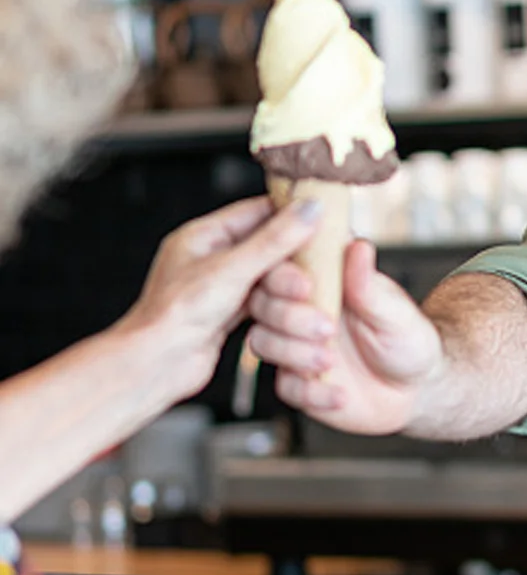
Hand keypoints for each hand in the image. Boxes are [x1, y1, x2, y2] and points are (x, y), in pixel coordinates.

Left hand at [118, 197, 322, 405]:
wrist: (155, 365)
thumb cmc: (175, 315)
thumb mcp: (233, 269)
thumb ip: (275, 240)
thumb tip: (310, 209)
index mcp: (202, 236)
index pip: (257, 212)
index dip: (291, 215)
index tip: (323, 220)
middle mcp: (210, 259)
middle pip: (267, 249)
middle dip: (296, 264)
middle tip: (320, 273)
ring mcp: (219, 288)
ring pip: (267, 280)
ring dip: (292, 292)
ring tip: (314, 302)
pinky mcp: (227, 314)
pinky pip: (264, 304)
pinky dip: (282, 310)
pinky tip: (300, 315)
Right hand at [247, 238, 442, 435]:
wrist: (416, 388)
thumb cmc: (407, 339)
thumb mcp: (395, 311)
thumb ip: (369, 285)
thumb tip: (358, 247)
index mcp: (322, 281)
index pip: (282, 265)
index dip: (283, 274)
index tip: (305, 286)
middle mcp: (300, 309)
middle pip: (261, 303)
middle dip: (288, 316)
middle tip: (326, 328)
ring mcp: (294, 346)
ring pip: (263, 342)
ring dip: (294, 352)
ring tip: (330, 360)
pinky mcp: (297, 382)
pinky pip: (285, 388)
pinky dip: (311, 393)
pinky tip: (339, 394)